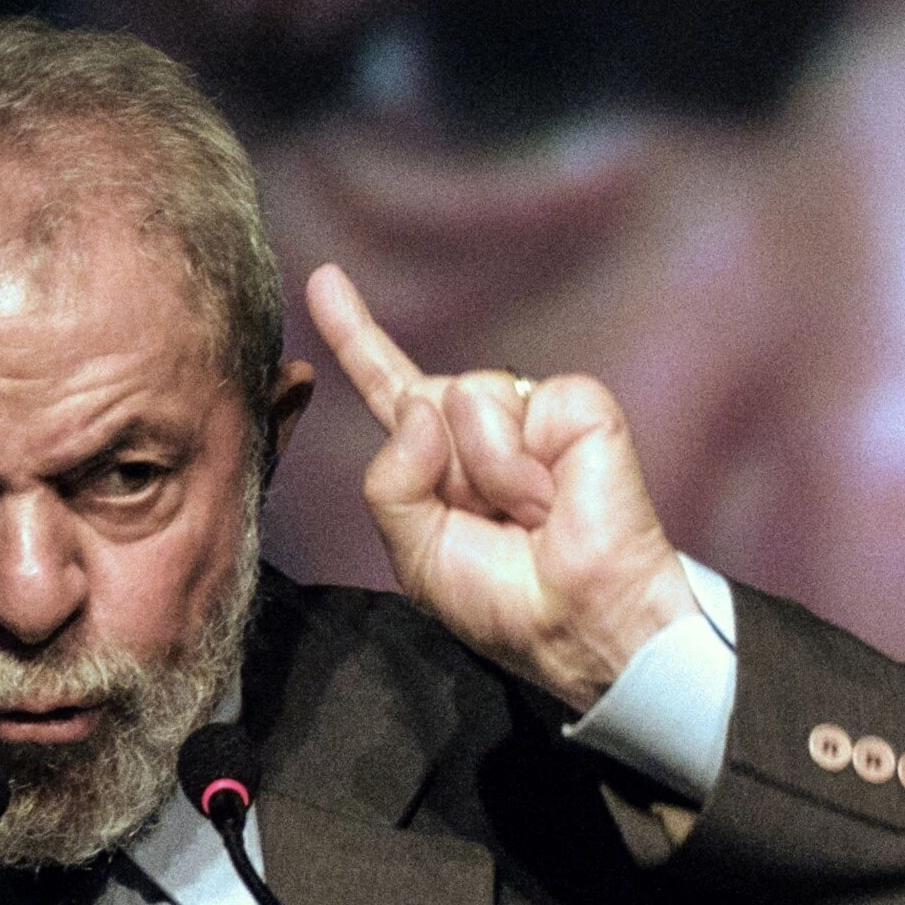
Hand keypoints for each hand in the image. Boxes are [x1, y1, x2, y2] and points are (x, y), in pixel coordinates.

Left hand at [306, 264, 696, 711]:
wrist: (579, 623)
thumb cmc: (507, 603)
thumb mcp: (415, 551)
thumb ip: (389, 480)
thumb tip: (420, 404)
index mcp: (443, 463)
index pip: (392, 387)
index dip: (357, 337)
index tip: (324, 281)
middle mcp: (486, 429)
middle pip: (421, 394)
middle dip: (438, 468)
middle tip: (491, 524)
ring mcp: (533, 414)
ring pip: (460, 396)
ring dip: (481, 472)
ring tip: (526, 516)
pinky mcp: (577, 408)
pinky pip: (512, 403)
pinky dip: (517, 464)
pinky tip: (550, 498)